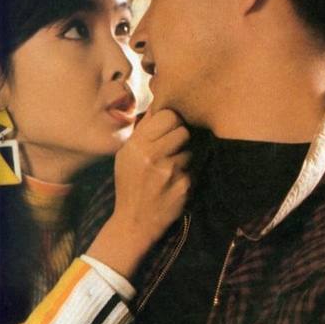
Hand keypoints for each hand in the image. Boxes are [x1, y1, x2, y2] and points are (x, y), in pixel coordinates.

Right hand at [87, 108, 190, 279]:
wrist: (135, 222)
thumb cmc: (131, 184)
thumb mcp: (127, 155)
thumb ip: (144, 129)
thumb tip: (161, 101)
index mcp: (137, 145)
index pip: (168, 115)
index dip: (174, 120)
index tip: (172, 128)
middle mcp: (152, 156)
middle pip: (183, 129)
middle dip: (183, 136)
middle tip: (176, 147)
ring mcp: (170, 171)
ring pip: (192, 148)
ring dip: (188, 154)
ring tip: (174, 167)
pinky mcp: (185, 185)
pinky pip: (197, 166)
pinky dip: (191, 171)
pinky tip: (178, 180)